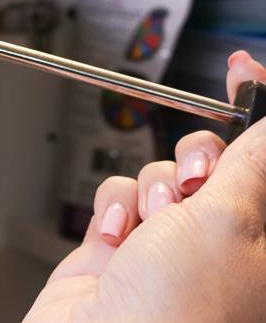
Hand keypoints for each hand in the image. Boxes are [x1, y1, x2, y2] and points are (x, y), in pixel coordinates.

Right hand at [26, 51, 265, 322]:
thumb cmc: (180, 316)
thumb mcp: (232, 220)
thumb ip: (253, 159)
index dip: (257, 106)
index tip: (240, 67)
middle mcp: (224, 241)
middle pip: (214, 160)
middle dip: (195, 162)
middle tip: (196, 182)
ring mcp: (171, 246)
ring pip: (163, 175)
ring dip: (149, 193)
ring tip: (148, 229)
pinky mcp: (124, 249)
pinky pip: (120, 198)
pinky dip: (113, 212)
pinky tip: (116, 242)